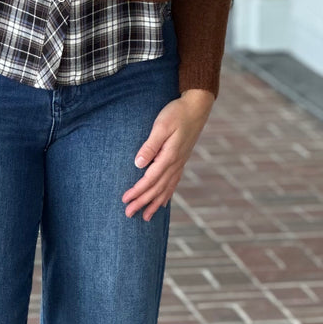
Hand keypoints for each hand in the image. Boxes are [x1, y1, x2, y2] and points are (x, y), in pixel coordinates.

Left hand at [122, 88, 214, 220]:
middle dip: (142, 202)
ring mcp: (180, 163)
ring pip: (166, 189)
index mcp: (169, 156)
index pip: (150, 179)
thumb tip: (138, 164)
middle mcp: (176, 163)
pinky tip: (163, 202)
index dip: (137, 191)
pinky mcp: (181, 160)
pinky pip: (174, 183)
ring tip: (146, 217)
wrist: (197, 107)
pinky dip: (167, 195)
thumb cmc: (177, 113)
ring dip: (155, 203)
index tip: (125, 200)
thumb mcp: (161, 126)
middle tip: (129, 214)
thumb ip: (150, 145)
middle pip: (157, 188)